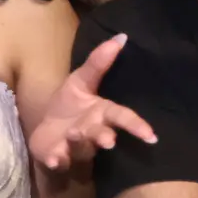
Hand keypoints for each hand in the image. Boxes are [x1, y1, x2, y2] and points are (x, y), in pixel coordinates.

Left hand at [28, 34, 157, 170]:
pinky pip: (57, 161)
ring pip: (80, 146)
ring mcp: (74, 147)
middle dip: (105, 137)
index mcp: (101, 114)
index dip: (136, 126)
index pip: (122, 118)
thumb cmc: (69, 107)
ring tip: (73, 133)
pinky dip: (55, 160)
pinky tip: (53, 159)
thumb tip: (120, 37)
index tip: (151, 136)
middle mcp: (91, 132)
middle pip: (102, 135)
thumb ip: (98, 63)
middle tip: (109, 140)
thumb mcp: (80, 81)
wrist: (46, 132)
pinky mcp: (56, 157)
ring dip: (78, 141)